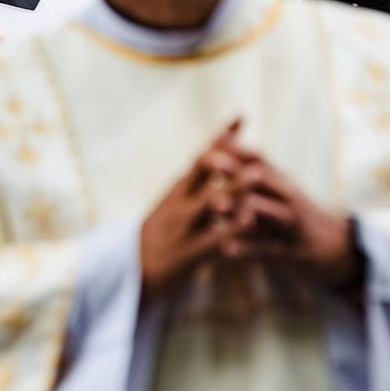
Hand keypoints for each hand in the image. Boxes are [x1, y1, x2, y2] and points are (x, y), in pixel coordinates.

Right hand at [139, 121, 247, 294]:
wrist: (134, 274)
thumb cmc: (163, 234)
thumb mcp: (176, 203)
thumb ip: (199, 182)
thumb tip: (223, 154)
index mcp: (178, 189)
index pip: (199, 155)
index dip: (220, 136)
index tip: (242, 116)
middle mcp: (179, 203)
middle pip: (200, 173)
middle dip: (225, 157)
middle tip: (246, 148)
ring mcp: (182, 227)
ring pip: (208, 202)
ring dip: (234, 187)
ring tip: (255, 176)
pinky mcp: (186, 254)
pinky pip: (211, 240)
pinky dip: (231, 229)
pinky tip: (249, 221)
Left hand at [213, 150, 360, 289]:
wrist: (335, 247)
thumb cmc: (295, 214)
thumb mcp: (277, 189)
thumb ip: (251, 171)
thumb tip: (220, 144)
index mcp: (280, 180)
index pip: (257, 157)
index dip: (232, 149)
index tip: (206, 144)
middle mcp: (287, 197)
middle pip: (263, 178)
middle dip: (236, 172)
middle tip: (210, 167)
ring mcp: (291, 224)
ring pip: (268, 212)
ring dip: (242, 208)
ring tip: (216, 208)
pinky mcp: (292, 252)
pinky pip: (269, 249)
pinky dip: (248, 249)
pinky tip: (227, 249)